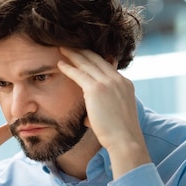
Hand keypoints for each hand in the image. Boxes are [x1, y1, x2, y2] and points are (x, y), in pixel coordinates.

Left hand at [57, 48, 150, 177]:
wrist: (125, 140)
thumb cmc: (118, 135)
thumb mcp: (114, 118)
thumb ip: (102, 112)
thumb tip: (89, 119)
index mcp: (125, 84)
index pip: (108, 65)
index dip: (94, 58)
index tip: (84, 53)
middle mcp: (118, 80)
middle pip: (97, 59)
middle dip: (83, 51)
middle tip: (71, 45)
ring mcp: (108, 83)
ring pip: (87, 63)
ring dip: (74, 54)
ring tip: (62, 48)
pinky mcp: (96, 90)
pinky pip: (79, 74)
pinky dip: (69, 68)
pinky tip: (60, 64)